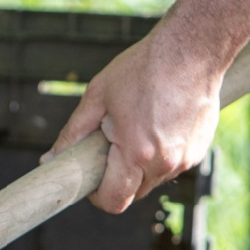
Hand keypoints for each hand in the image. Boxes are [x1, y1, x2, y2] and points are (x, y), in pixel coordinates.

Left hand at [45, 27, 222, 213]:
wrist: (193, 48)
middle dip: (118, 178)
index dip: (98, 196)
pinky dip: (161, 154)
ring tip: (138, 128)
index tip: (93, 179)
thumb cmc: (144, 68)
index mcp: (136, 153)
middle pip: (133, 194)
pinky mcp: (198, 151)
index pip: (114, 201)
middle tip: (112, 146)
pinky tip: (159, 124)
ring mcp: (185, 159)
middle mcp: (164, 163)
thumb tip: (50, 159)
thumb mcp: (98, 96)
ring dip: (140, 166)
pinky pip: (171, 165)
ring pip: (152, 180)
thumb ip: (73, 133)